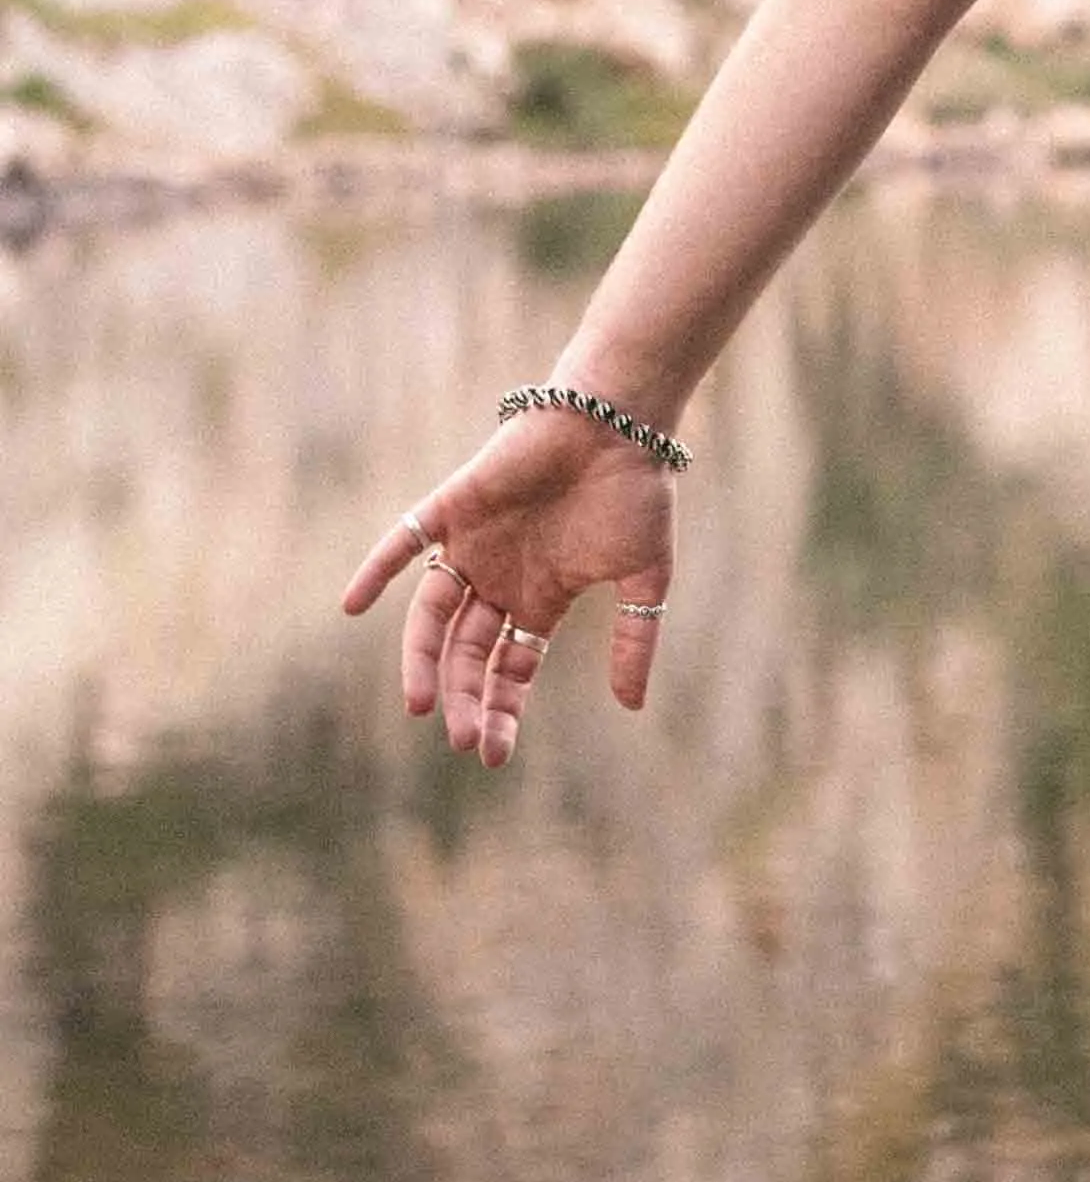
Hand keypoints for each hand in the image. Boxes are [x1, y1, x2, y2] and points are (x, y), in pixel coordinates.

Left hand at [341, 405, 677, 769]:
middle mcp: (500, 579)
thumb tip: (632, 707)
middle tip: (462, 741)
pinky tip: (352, 605)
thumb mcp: (645, 581)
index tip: (492, 756)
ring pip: (433, 614)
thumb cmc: (637, 494)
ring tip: (418, 706)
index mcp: (542, 599)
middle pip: (468, 653)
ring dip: (422, 659)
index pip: (510, 668)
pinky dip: (375, 570)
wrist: (619, 425)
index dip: (501, 710)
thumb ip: (635, 642)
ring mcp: (472, 546)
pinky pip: (403, 542)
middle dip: (465, 699)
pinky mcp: (452, 508)